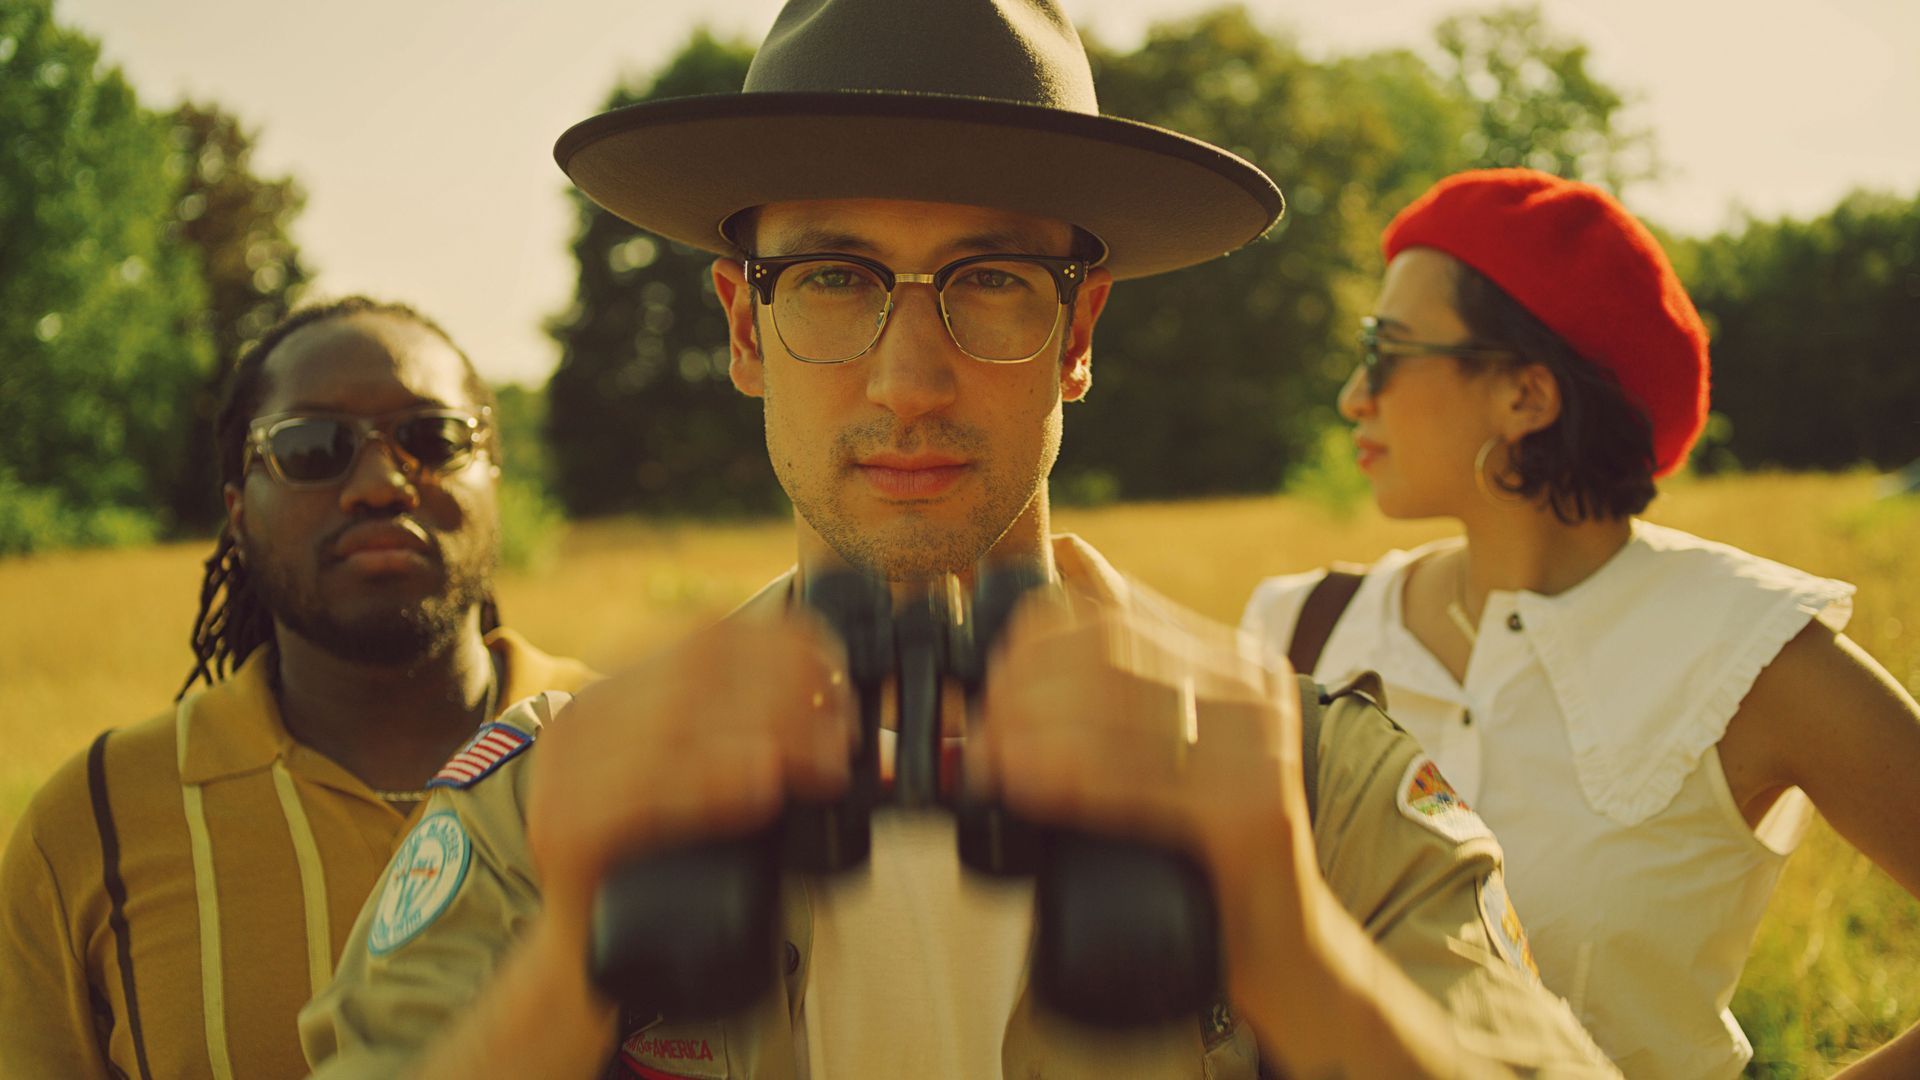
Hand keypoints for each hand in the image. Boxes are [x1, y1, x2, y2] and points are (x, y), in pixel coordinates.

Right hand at [525, 615, 856, 926]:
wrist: (589, 957)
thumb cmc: (660, 865)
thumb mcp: (696, 780)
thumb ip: (736, 734)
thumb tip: (833, 712)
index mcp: (610, 693)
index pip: (697, 635)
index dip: (777, 640)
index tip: (832, 665)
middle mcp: (578, 723)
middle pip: (696, 675)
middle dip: (784, 693)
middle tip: (842, 731)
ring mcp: (563, 777)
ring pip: (675, 726)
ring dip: (766, 737)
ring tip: (822, 763)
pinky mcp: (565, 834)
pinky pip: (645, 794)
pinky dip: (712, 784)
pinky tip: (762, 786)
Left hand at [971, 594, 1322, 986]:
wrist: (1284, 940)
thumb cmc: (1208, 847)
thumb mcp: (1173, 750)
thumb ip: (1128, 683)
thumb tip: (1065, 566)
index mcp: (1237, 665)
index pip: (1122, 613)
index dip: (1042, 634)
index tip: (995, 667)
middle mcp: (1257, 692)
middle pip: (1115, 654)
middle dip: (1031, 682)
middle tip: (980, 717)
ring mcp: (1264, 749)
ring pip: (1122, 711)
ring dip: (1036, 728)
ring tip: (988, 751)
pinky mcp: (1255, 812)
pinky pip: (1144, 783)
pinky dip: (1072, 778)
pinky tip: (1024, 783)